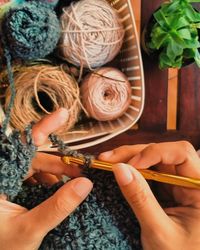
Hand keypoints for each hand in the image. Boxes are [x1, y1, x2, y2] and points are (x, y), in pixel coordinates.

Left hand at [0, 108, 92, 249]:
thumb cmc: (1, 249)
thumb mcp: (30, 229)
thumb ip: (57, 207)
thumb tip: (85, 183)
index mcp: (1, 176)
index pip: (24, 145)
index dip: (44, 127)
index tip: (62, 114)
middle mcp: (5, 174)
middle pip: (35, 158)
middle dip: (60, 163)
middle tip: (82, 171)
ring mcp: (10, 182)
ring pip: (37, 169)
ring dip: (57, 175)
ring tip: (74, 184)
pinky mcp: (16, 189)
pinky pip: (36, 179)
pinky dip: (50, 184)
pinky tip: (59, 192)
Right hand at [99, 141, 199, 249]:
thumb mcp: (159, 231)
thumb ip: (140, 199)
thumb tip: (120, 168)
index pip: (181, 154)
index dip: (155, 153)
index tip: (130, 164)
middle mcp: (190, 181)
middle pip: (163, 153)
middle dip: (133, 153)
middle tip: (107, 159)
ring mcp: (176, 184)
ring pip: (152, 159)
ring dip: (128, 158)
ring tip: (106, 162)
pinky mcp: (165, 189)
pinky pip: (147, 172)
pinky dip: (130, 170)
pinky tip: (116, 169)